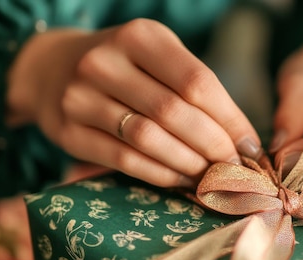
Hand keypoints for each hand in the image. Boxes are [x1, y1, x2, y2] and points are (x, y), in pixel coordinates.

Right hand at [7, 19, 260, 187]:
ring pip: (148, 139)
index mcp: (139, 36)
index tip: (251, 145)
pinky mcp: (68, 132)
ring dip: (189, 163)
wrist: (51, 69)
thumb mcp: (157, 58)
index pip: (196, 81)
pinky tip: (181, 180)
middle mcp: (105, 61)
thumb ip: (195, 89)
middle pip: (174, 112)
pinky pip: (124, 159)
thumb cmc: (124, 67)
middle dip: (213, 146)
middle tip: (235, 167)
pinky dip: (160, 174)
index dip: (230, 118)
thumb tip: (245, 140)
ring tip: (212, 176)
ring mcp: (80, 97)